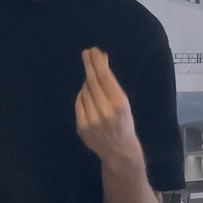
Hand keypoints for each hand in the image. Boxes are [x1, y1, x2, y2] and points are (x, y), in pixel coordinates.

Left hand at [75, 48, 142, 167]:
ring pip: (84, 91)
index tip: (92, 51)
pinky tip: (87, 94)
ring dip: (87, 83)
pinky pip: (79, 103)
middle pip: (92, 82)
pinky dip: (82, 96)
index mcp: (119, 104)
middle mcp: (104, 111)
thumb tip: (102, 59)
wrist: (119, 151)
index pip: (104, 77)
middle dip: (89, 65)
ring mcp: (91, 120)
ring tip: (93, 81)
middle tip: (86, 53)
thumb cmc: (124, 124)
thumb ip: (112, 83)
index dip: (97, 62)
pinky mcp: (81, 127)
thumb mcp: (124, 102)